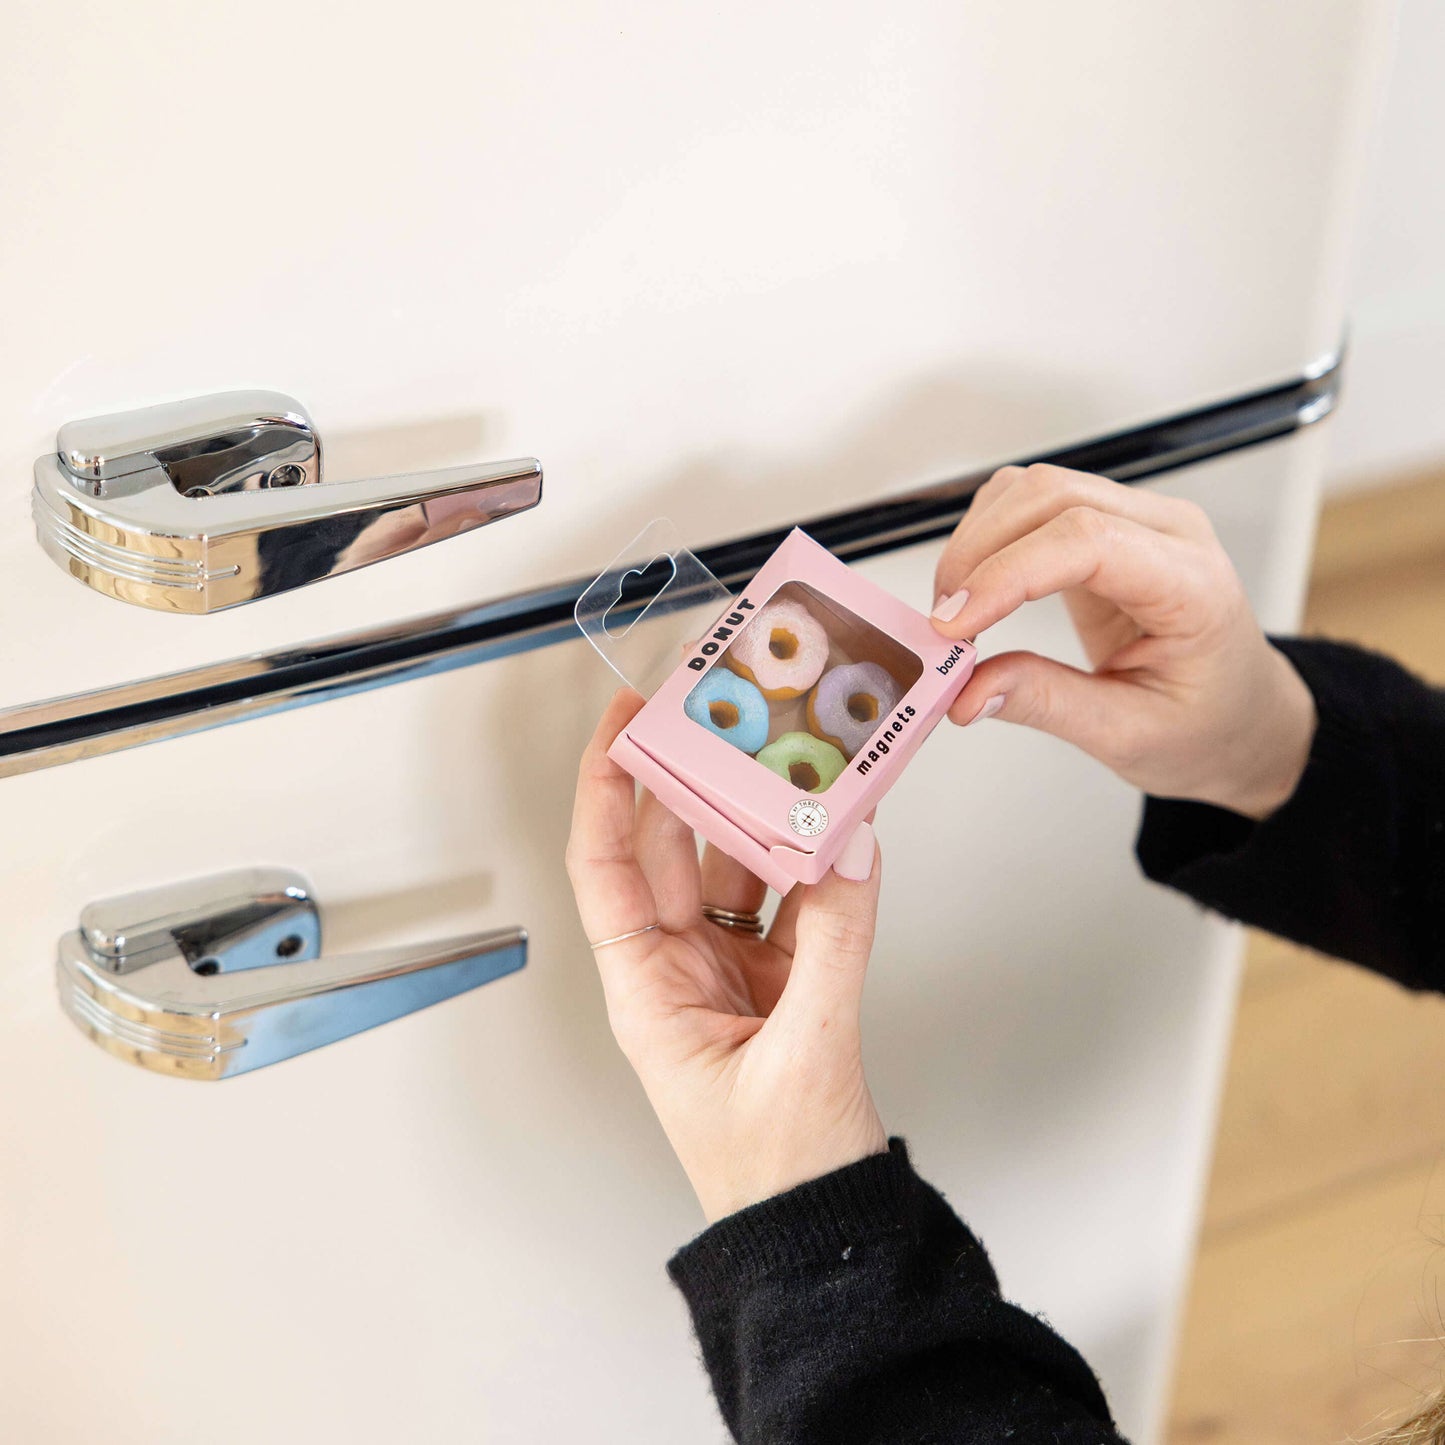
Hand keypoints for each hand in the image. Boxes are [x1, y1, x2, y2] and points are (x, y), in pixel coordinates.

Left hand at [566, 690, 886, 1222]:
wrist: (821, 1233)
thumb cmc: (777, 1175)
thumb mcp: (804, 1053)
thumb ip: (834, 942)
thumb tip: (851, 847)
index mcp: (647, 991)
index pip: (606, 865)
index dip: (606, 787)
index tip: (623, 720)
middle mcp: (679, 970)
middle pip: (672, 848)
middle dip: (694, 778)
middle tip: (724, 714)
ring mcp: (732, 972)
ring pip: (737, 867)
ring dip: (763, 815)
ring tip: (789, 757)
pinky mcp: (784, 981)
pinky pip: (794, 902)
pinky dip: (817, 865)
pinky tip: (838, 829)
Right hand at [930, 463, 1316, 819]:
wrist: (1241, 716)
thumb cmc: (1206, 726)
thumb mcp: (1130, 735)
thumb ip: (1047, 704)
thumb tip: (966, 691)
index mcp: (1192, 584)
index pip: (1088, 541)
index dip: (1007, 574)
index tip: (953, 624)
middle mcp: (1167, 532)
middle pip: (1051, 496)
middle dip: (979, 554)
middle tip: (942, 626)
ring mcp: (1136, 520)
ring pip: (1032, 489)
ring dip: (977, 542)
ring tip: (956, 613)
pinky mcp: (1104, 526)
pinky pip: (1031, 504)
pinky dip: (988, 538)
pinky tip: (977, 590)